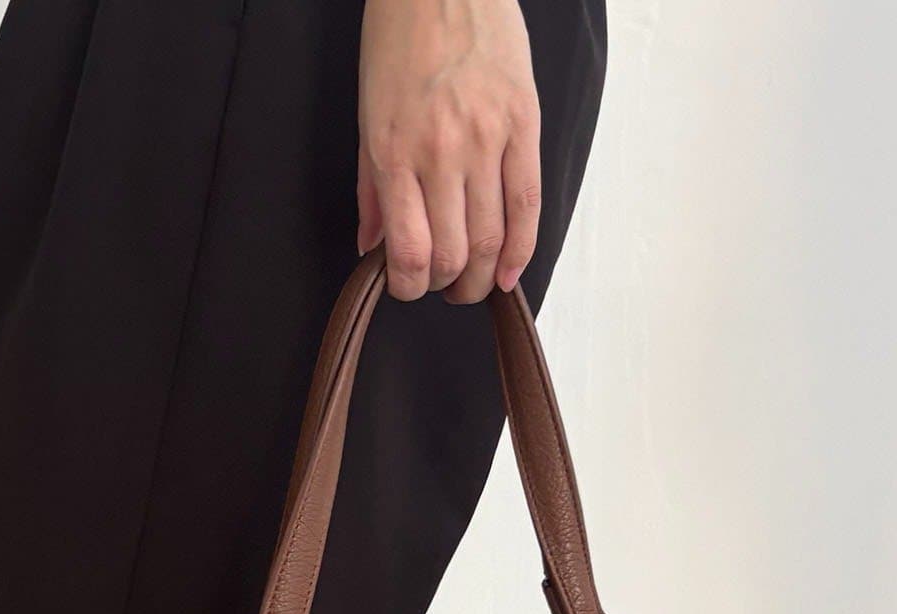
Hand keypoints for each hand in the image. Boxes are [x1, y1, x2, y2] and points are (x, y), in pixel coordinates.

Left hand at [357, 0, 540, 303]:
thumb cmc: (400, 39)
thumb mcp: (367, 115)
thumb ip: (370, 189)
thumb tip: (370, 247)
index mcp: (394, 151)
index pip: (408, 251)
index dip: (409, 287)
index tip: (409, 288)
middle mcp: (441, 151)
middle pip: (456, 254)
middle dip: (450, 287)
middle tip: (446, 289)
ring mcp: (487, 139)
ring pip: (493, 239)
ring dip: (484, 277)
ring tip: (477, 283)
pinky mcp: (524, 123)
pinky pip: (528, 204)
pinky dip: (522, 248)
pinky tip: (512, 270)